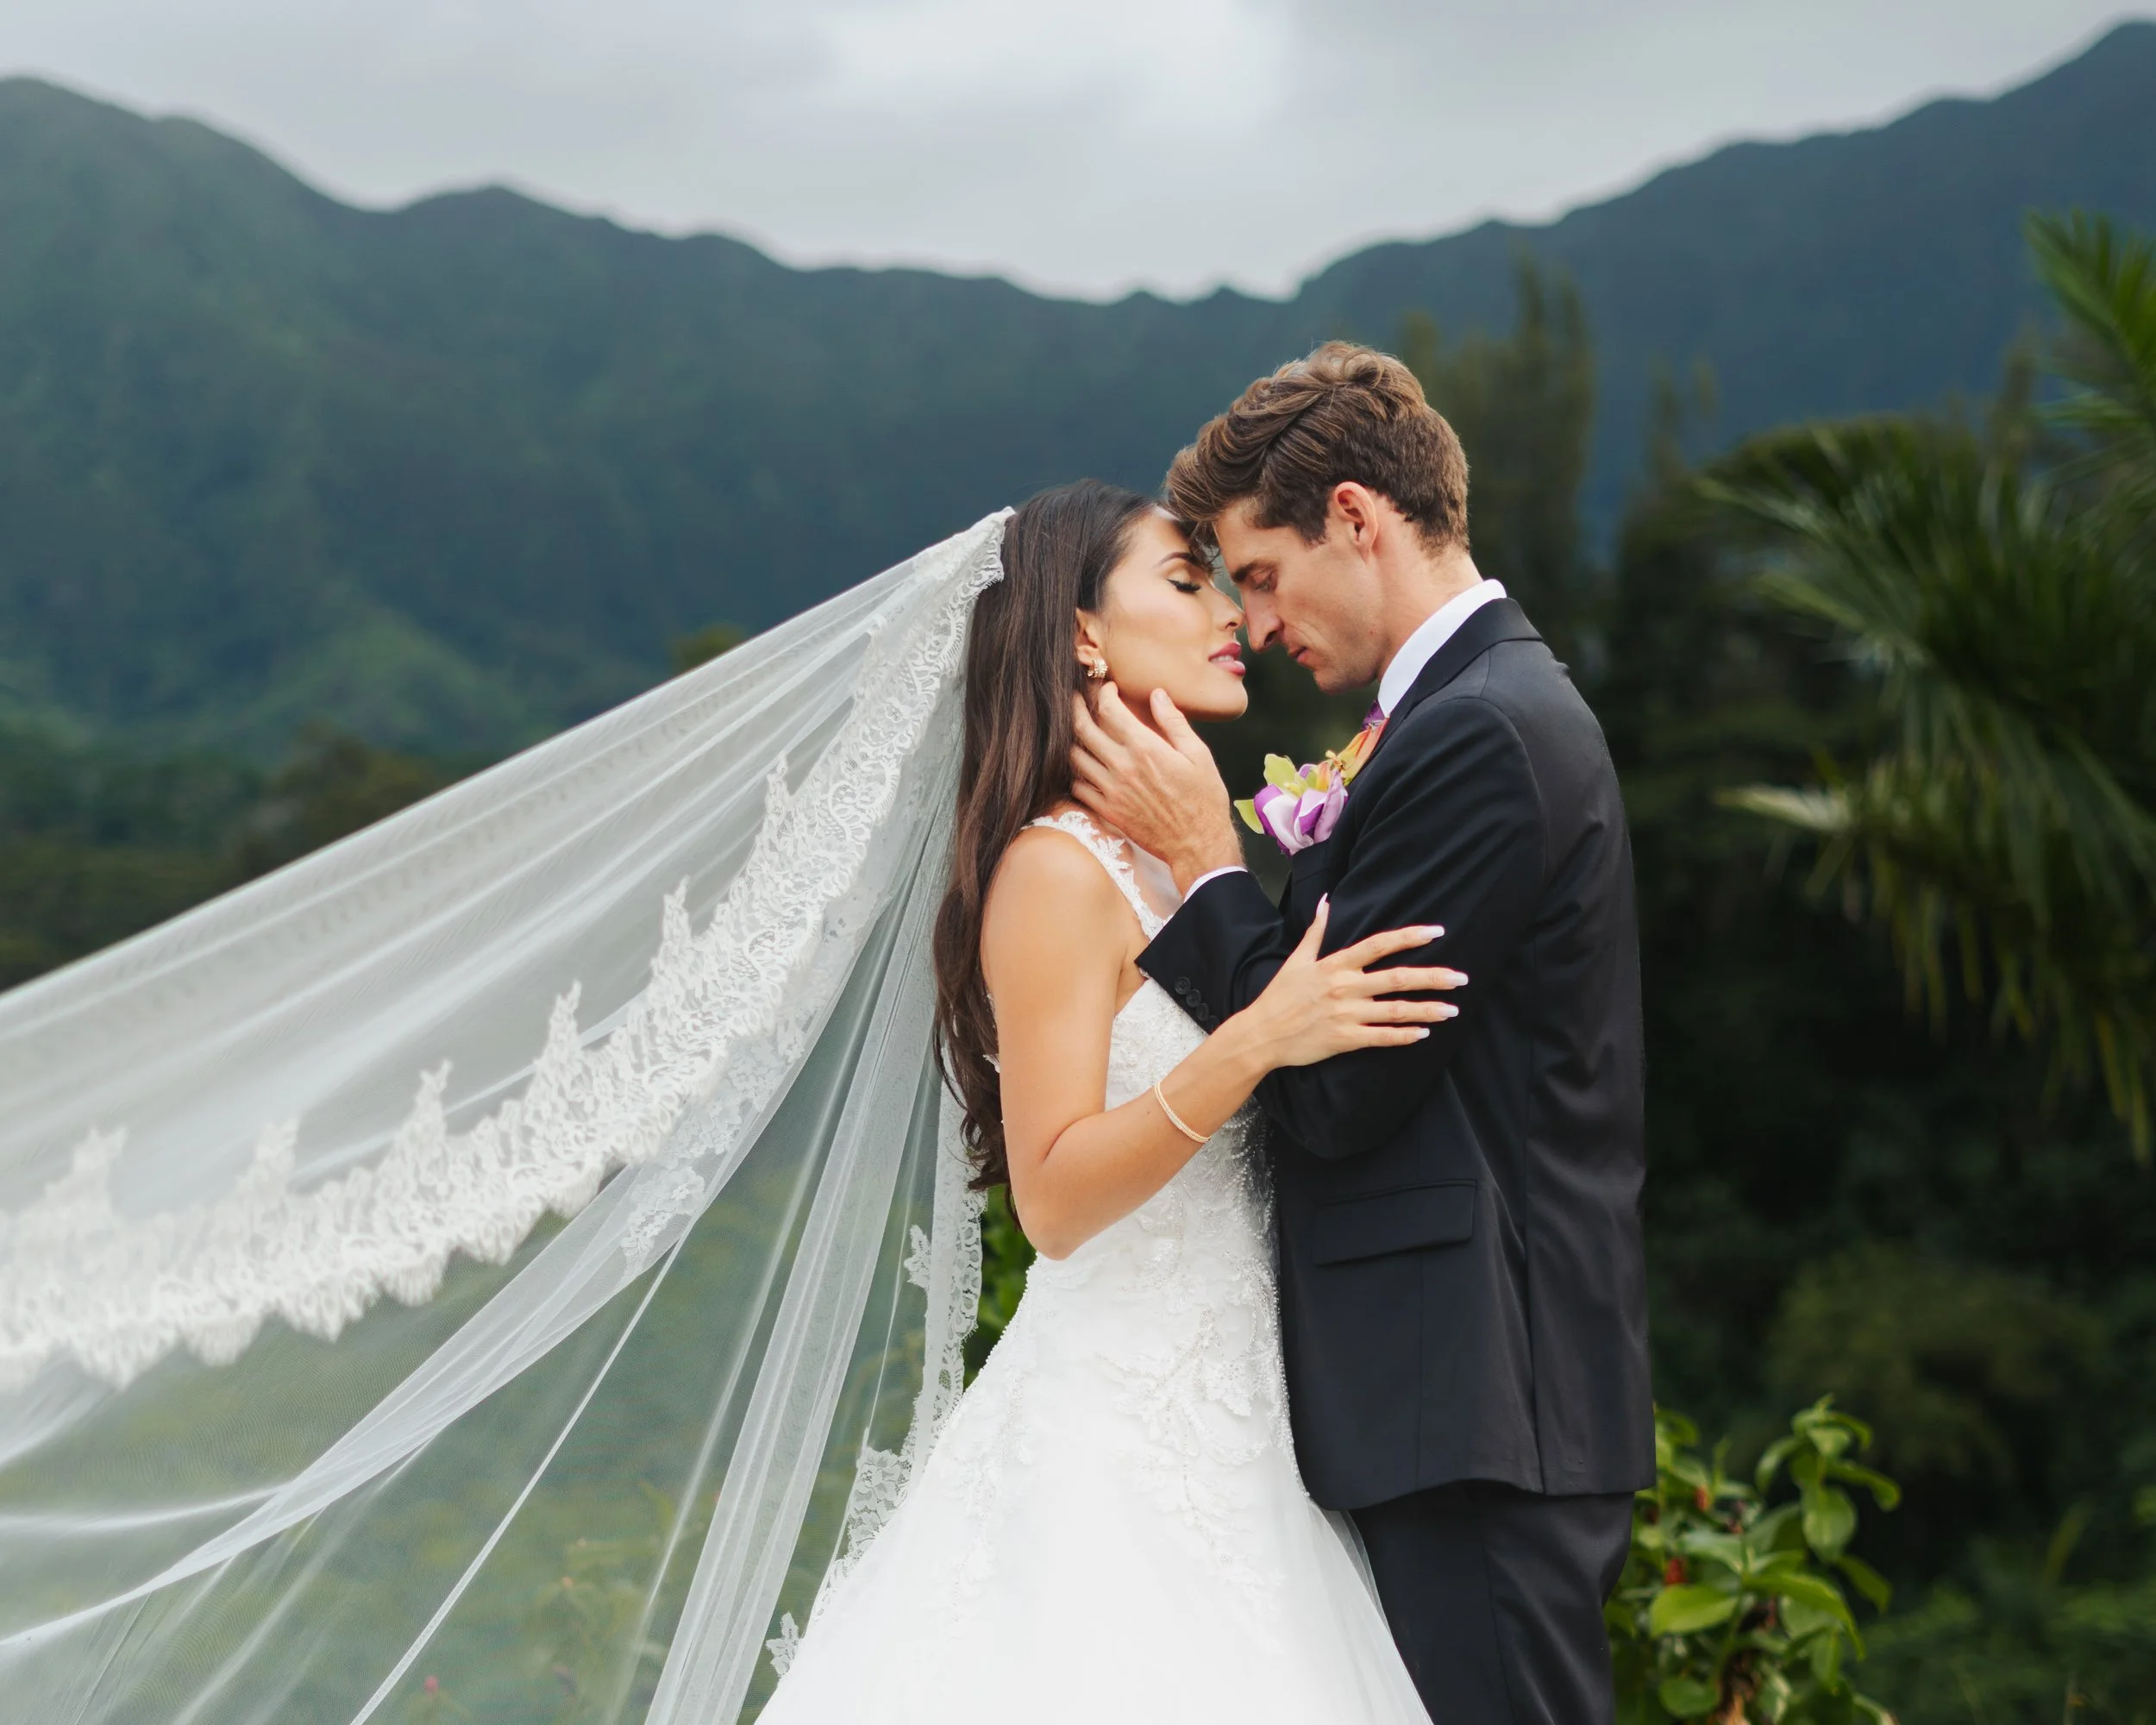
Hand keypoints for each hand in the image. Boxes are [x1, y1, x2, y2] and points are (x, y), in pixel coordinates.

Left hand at [1070, 683, 1242, 892]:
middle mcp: (1122, 767)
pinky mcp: (1107, 811)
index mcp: (1145, 748)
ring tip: (1077, 729)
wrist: (1197, 843)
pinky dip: (1075, 772)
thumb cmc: (1204, 798)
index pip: (1109, 710)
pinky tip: (1083, 764)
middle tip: (1077, 699)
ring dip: (1072, 739)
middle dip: (1077, 708)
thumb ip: (1174, 722)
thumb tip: (1157, 695)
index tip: (1107, 688)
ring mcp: (1111, 790)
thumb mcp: (1198, 754)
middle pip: (1083, 729)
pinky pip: (1078, 787)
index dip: (1103, 693)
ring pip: (1074, 757)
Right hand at [1230, 897, 1464, 1069]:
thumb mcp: (1297, 960)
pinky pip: (1382, 1037)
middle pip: (1397, 978)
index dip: (1409, 937)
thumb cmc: (1279, 996)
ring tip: (1452, 1009)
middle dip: (1432, 977)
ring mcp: (1347, 1014)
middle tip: (1461, 978)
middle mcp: (1345, 987)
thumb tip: (1326, 901)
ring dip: (1427, 1009)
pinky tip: (1424, 1033)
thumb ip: (1316, 931)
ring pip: (1395, 1011)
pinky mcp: (1345, 1039)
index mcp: (1335, 965)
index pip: (1379, 945)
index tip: (1436, 932)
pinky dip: (1404, 1036)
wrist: (1262, 1033)